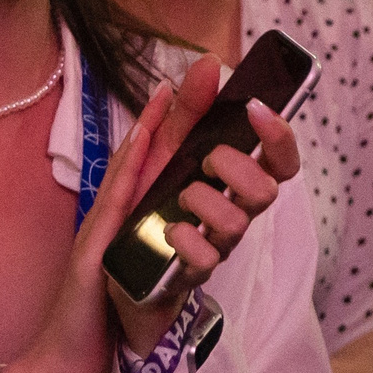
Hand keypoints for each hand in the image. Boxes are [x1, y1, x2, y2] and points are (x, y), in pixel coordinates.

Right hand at [12, 79, 183, 372]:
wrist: (73, 353)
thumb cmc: (113, 307)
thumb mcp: (151, 261)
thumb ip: (171, 230)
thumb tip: (200, 205)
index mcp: (141, 213)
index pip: (167, 155)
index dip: (186, 114)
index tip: (207, 73)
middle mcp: (122, 213)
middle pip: (152, 151)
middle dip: (180, 109)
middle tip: (205, 70)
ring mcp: (105, 228)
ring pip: (133, 170)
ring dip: (156, 132)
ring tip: (180, 98)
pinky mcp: (93, 251)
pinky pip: (114, 207)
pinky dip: (126, 175)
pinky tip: (141, 146)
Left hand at [101, 54, 301, 354]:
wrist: (94, 302)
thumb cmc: (129, 230)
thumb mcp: (149, 164)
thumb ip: (177, 121)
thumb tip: (198, 70)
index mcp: (224, 186)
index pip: (277, 160)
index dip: (278, 135)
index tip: (256, 108)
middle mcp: (226, 216)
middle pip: (269, 189)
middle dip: (239, 165)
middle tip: (206, 161)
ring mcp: (211, 249)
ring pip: (240, 222)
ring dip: (207, 199)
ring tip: (178, 199)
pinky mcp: (188, 278)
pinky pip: (207, 259)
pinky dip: (187, 239)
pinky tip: (167, 234)